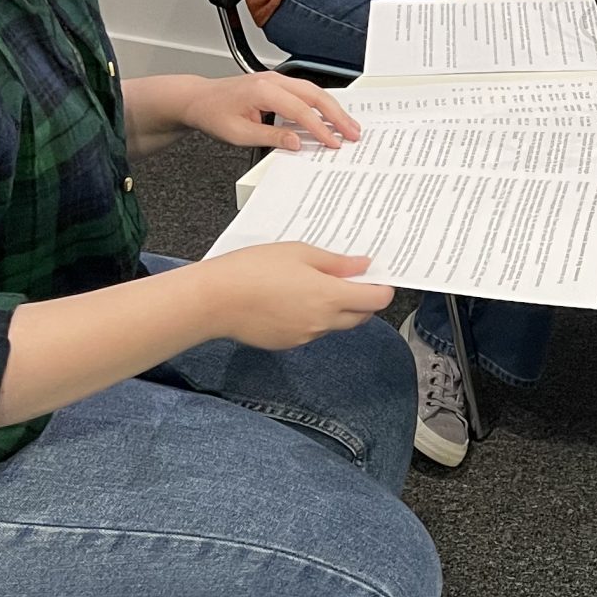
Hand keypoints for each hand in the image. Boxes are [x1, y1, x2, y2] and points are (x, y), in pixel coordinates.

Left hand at [179, 71, 359, 150]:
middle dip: (337, 115)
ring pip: (313, 91)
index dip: (320, 129)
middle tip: (353, 132)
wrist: (198, 99)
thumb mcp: (239, 134)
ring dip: (332, 108)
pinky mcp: (276, 83)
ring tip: (348, 125)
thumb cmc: (213, 114)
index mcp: (263, 91)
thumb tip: (297, 142)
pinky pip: (305, 91)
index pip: (301, 111)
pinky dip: (320, 103)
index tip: (333, 142)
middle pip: (315, 95)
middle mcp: (273, 80)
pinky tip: (329, 115)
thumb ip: (271, 137)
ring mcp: (276, 79)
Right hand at [195, 242, 395, 348]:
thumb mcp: (299, 252)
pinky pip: (312, 331)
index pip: (376, 300)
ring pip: (336, 325)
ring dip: (336, 309)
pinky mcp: (288, 344)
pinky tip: (292, 299)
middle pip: (361, 316)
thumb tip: (363, 265)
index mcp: (330, 296)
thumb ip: (335, 262)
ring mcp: (305, 336)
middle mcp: (322, 322)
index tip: (378, 276)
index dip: (382, 288)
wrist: (214, 300)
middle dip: (362, 299)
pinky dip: (313, 318)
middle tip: (349, 277)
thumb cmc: (252, 269)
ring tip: (313, 284)